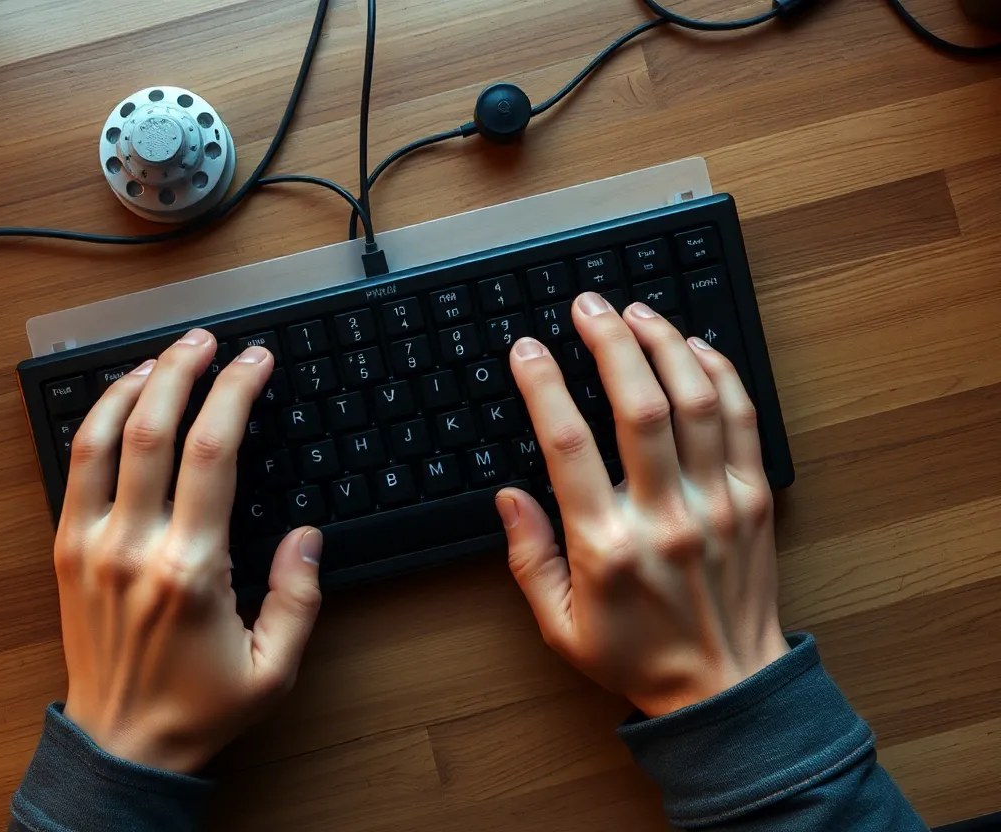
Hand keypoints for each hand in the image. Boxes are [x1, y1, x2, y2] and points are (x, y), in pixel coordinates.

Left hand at [54, 329, 322, 772]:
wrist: (120, 747)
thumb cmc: (198, 708)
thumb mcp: (275, 669)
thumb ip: (299, 598)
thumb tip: (307, 535)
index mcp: (191, 570)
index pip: (214, 452)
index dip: (236, 392)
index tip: (255, 362)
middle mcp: (134, 547)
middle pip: (153, 428)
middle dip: (183, 369)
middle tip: (209, 340)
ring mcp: (90, 545)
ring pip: (101, 438)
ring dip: (132, 385)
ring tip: (163, 356)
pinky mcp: (66, 551)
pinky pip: (74, 469)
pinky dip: (94, 423)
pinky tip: (119, 402)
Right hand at [500, 295, 788, 717]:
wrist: (726, 689)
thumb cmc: (637, 656)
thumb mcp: (557, 625)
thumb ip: (528, 557)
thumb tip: (508, 496)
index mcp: (606, 547)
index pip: (568, 445)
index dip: (544, 386)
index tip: (528, 351)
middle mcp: (665, 516)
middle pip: (639, 404)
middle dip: (610, 341)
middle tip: (589, 306)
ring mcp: (718, 504)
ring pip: (696, 400)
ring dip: (665, 344)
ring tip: (638, 312)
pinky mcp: (754, 500)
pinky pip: (744, 420)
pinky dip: (721, 374)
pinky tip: (695, 348)